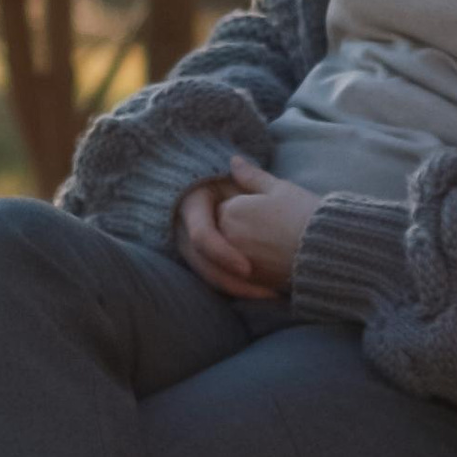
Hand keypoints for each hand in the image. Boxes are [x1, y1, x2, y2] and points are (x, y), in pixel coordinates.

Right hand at [178, 175, 266, 298]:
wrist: (201, 190)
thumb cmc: (221, 178)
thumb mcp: (235, 176)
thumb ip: (244, 175)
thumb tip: (236, 162)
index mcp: (191, 206)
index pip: (202, 237)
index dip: (223, 254)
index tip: (247, 268)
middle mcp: (184, 232)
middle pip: (206, 267)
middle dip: (235, 283)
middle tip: (268, 292)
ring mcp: (190, 249)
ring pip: (211, 278)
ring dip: (241, 291)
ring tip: (272, 295)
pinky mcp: (201, 260)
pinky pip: (217, 279)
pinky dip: (239, 289)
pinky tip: (264, 293)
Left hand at [214, 153, 318, 293]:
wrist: (329, 251)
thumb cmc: (305, 214)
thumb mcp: (280, 188)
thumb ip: (251, 175)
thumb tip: (233, 160)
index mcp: (231, 210)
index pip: (226, 208)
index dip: (247, 208)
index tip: (268, 211)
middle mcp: (227, 237)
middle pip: (225, 231)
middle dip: (243, 229)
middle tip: (273, 228)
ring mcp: (235, 263)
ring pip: (232, 254)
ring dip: (248, 249)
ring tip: (276, 245)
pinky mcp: (248, 283)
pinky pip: (242, 274)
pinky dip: (254, 268)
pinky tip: (276, 262)